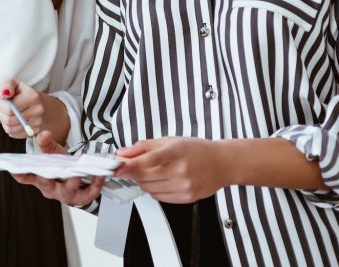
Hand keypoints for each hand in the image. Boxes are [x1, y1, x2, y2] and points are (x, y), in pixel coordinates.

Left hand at [0, 80, 68, 141]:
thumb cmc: (24, 94)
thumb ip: (8, 85)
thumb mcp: (16, 85)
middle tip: (4, 109)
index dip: (2, 105)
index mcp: (33, 97)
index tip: (4, 101)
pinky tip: (14, 122)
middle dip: (2, 114)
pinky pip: (14, 134)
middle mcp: (38, 111)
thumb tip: (4, 94)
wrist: (42, 106)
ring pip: (10, 129)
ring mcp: (38, 123)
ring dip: (5, 122)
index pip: (9, 109)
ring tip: (9, 115)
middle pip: (9, 120)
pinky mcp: (35, 132)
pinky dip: (10, 129)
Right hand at [10, 130, 104, 205]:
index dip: (18, 173)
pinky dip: (94, 185)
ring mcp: (65, 195)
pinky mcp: (80, 198)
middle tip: (48, 171)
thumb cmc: (61, 165)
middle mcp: (50, 189)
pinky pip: (87, 194)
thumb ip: (46, 143)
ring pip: (67, 191)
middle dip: (46, 178)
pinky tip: (99, 175)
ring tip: (77, 174)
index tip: (12, 169)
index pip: (25, 177)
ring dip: (72, 182)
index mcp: (39, 178)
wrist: (77, 176)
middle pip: (45, 184)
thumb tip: (43, 134)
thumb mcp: (52, 152)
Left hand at [116, 137, 230, 202]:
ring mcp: (184, 186)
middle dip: (134, 172)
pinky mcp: (186, 198)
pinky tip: (163, 180)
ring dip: (144, 181)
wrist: (222, 163)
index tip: (116, 167)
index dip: (129, 165)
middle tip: (133, 166)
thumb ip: (143, 147)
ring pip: (149, 188)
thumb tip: (122, 154)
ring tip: (156, 171)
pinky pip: (159, 197)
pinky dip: (154, 190)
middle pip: (144, 176)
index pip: (147, 160)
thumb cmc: (196, 150)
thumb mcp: (169, 141)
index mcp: (175, 152)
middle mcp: (180, 170)